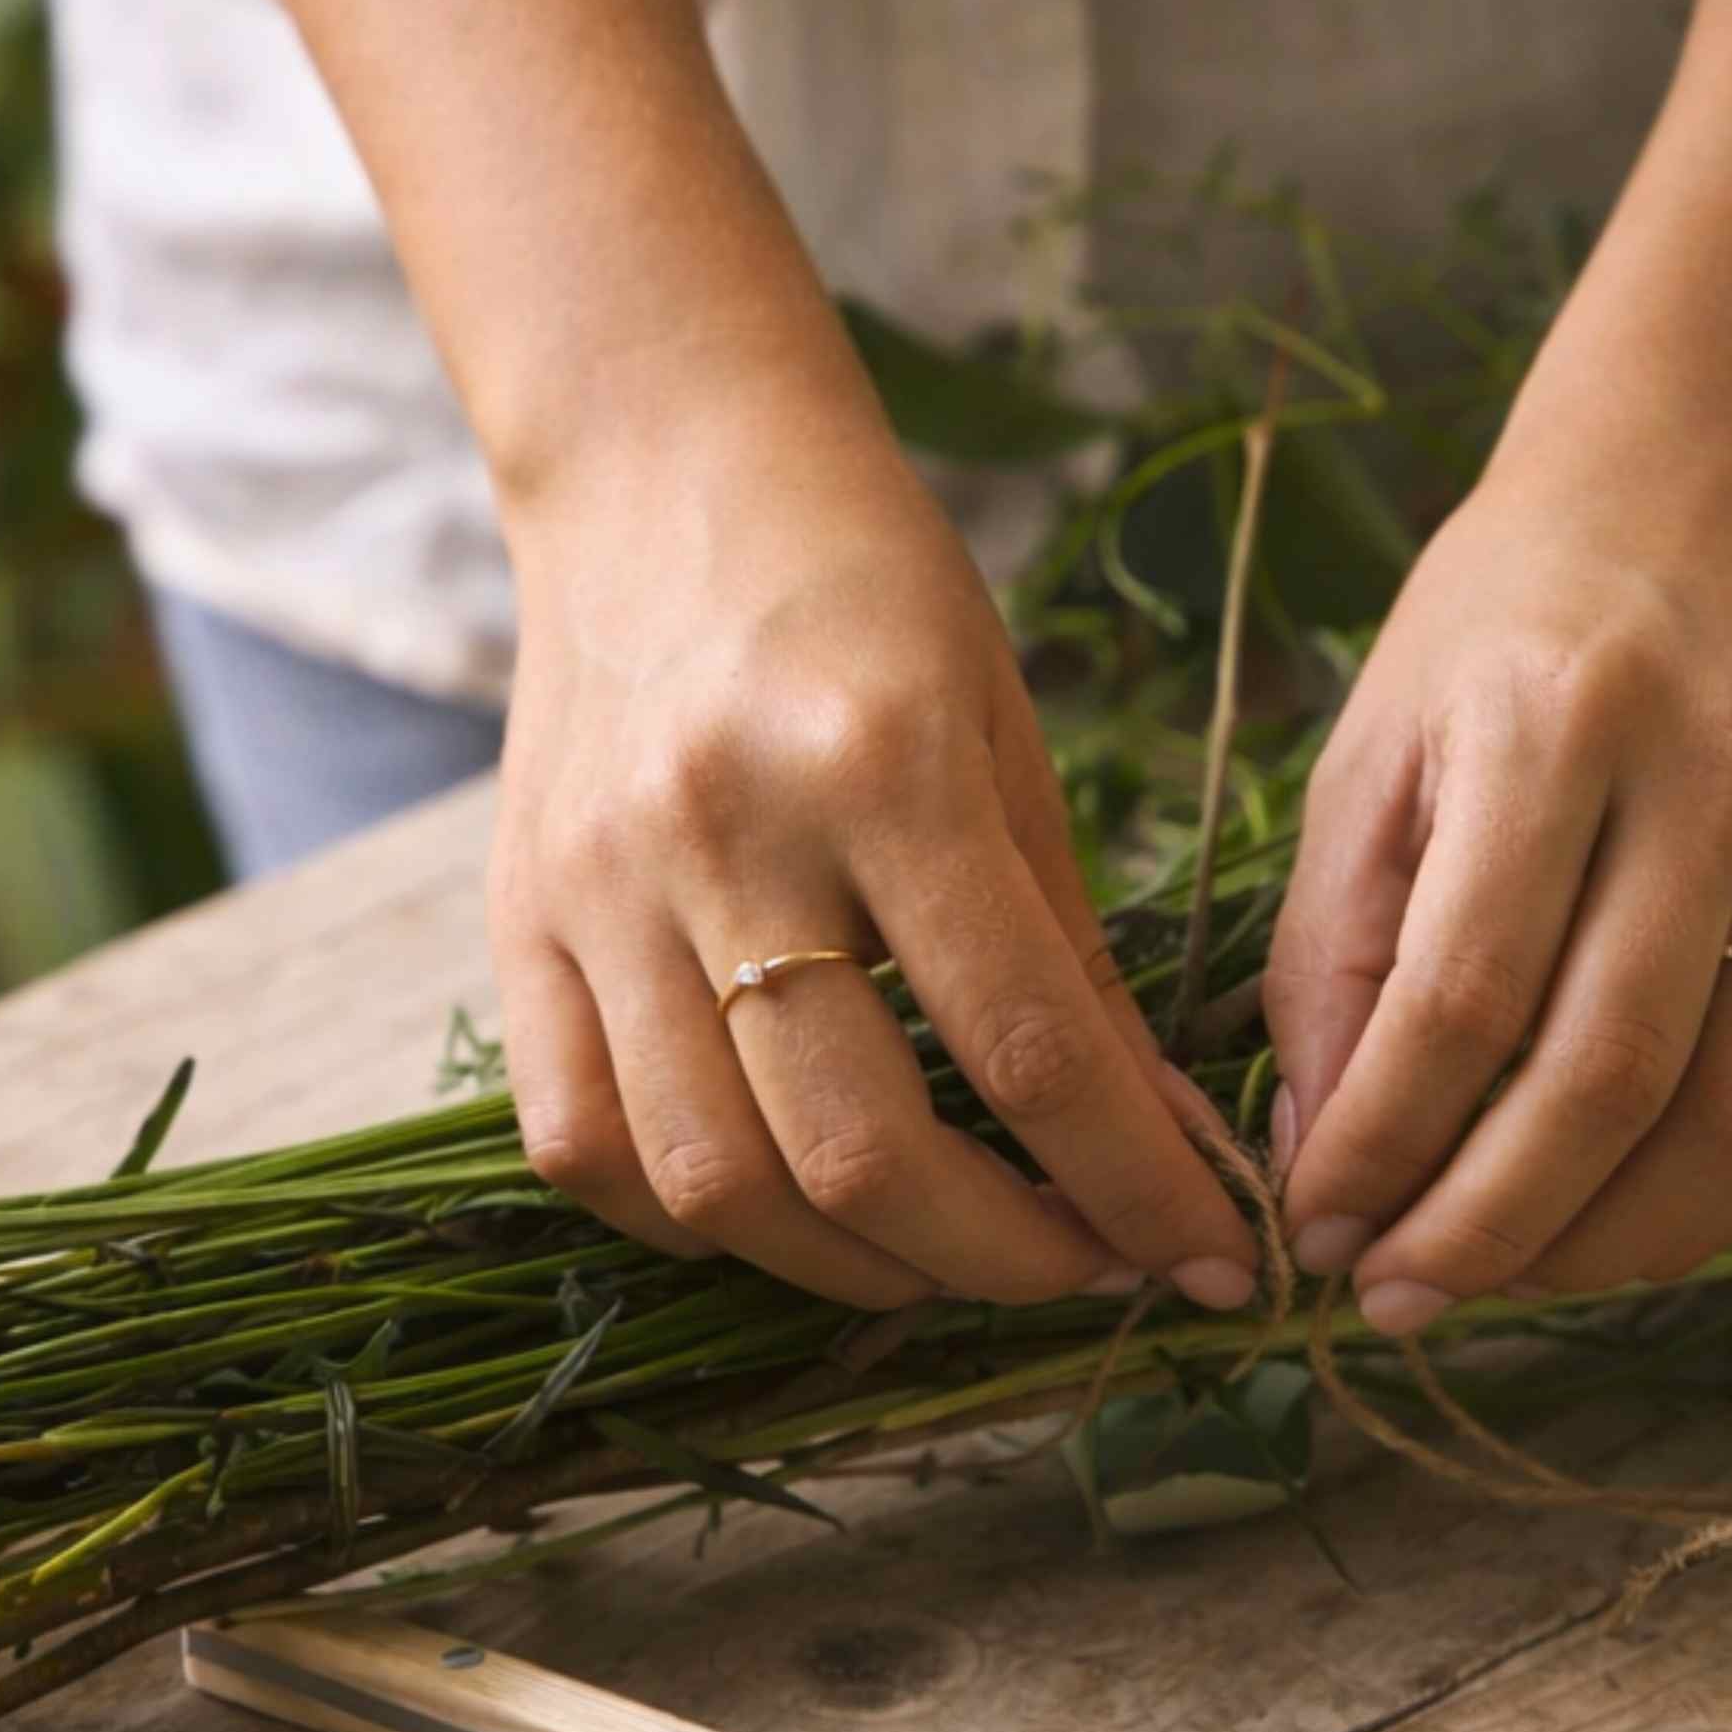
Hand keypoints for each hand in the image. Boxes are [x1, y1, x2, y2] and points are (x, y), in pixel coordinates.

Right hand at [490, 356, 1257, 1312]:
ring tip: (942, 1254)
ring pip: (713, 1181)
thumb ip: (1070, 950)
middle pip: (859, 1148)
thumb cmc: (867, 580)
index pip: (1026, 1046)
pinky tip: (782, 1205)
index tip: (1215, 1262)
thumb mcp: (1004, 728)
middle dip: (1003, 1261)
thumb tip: (1165, 1150)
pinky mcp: (517, 920)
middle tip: (1084, 1269)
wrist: (659, 463)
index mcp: (882, 758)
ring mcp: (599, 887)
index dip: (1136, 1188)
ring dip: (853, 1268)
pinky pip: (581, 1145)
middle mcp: (725, 831)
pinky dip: (688, 1220)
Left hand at [1266, 404, 1731, 1331]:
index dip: (1381, 1140)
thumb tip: (1316, 1144)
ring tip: (1481, 1285)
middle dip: (1479, 1224)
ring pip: (1727, 1114)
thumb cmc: (1508, 610)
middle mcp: (1705, 779)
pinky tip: (1599, 1232)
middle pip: (1601, 1076)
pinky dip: (1699, 1195)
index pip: (1464, 995)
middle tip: (1382, 1297)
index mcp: (1550, 723)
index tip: (1307, 1223)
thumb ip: (1336, 938)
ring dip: (1594, 1243)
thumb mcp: (1379, 735)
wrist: (1718, 470)